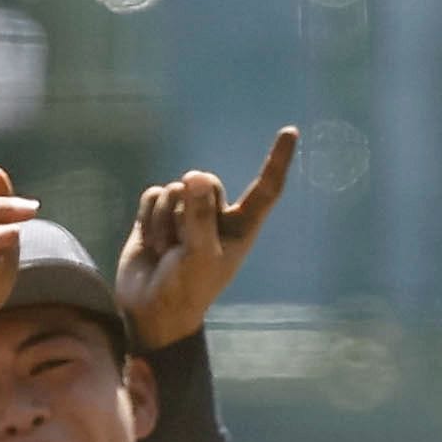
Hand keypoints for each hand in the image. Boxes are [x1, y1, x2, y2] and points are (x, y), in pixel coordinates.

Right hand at [114, 129, 296, 351]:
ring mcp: (185, 214)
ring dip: (165, 221)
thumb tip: (193, 177)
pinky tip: (151, 242)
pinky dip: (150, 217)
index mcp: (240, 227)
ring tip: (167, 252)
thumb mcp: (199, 257)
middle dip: (189, 208)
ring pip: (176, 189)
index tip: (291, 130)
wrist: (150, 311)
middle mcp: (215, 216)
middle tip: (182, 243)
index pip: (265, 188)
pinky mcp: (157, 216)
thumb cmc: (186, 291)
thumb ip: (200, 217)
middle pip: (205, 182)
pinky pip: (153, 195)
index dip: (277, 160)